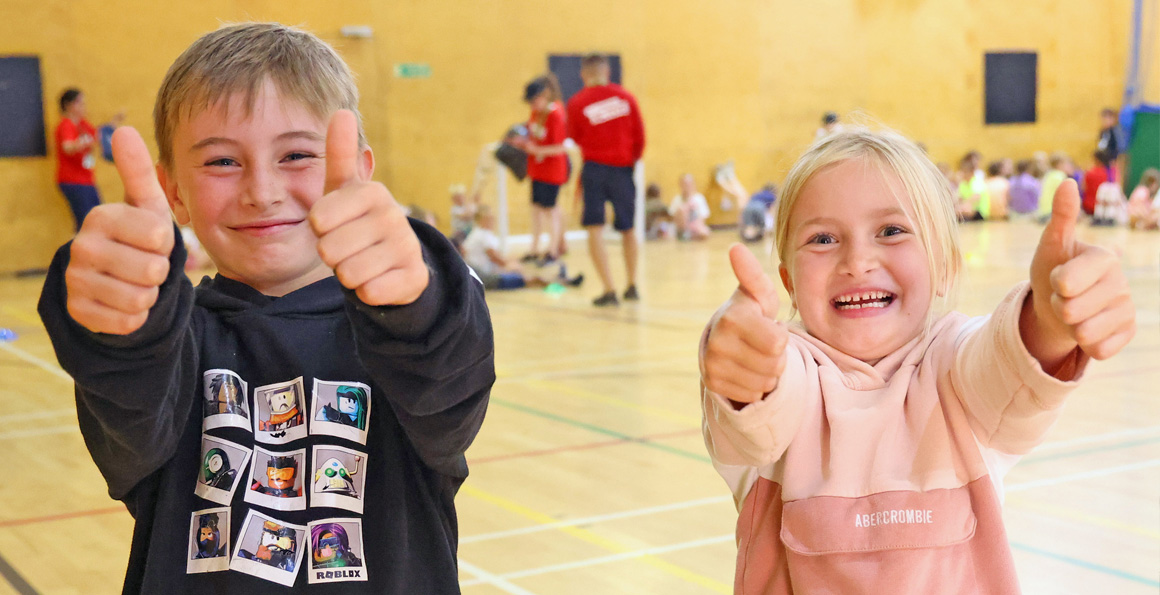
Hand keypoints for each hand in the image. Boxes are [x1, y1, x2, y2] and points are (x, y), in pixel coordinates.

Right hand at [65, 127, 174, 333]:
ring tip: (136, 282)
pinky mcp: (78, 311)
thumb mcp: (146, 206)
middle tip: (145, 265)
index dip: (166, 245)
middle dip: (159, 273)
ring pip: (140, 300)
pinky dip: (136, 318)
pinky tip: (124, 302)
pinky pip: (127, 322)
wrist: (116, 279)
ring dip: (149, 295)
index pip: (159, 237)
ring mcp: (75, 280)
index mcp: (102, 217)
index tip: (152, 241)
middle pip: (152, 271)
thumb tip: (123, 129)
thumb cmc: (139, 238)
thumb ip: (138, 171)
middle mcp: (81, 246)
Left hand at [309, 110, 427, 305]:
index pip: (318, 219)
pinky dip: (367, 293)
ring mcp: (406, 247)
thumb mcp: (345, 189)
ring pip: (348, 274)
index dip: (320, 229)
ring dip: (349, 275)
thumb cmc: (357, 222)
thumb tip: (343, 110)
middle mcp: (393, 215)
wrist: (395, 263)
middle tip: (350, 248)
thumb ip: (340, 153)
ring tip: (364, 263)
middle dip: (333, 256)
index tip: (337, 224)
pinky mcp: (414, 278)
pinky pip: (369, 293)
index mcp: (372, 192)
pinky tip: (379, 280)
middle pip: (330, 250)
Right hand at [702, 244, 787, 405]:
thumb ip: (753, 274)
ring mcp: (712, 364)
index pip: (777, 343)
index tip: (768, 326)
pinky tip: (746, 370)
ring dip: (767, 373)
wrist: (722, 338)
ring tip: (756, 357)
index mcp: (733, 317)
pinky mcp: (712, 382)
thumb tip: (735, 247)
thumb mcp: (759, 295)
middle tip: (763, 345)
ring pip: (764, 383)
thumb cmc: (751, 313)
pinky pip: (752, 395)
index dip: (781, 337)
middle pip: (774, 365)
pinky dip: (755, 386)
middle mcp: (717, 341)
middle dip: (776, 358)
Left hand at [1027, 180, 1134, 367]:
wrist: (1059, 305)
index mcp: (1104, 258)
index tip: (1058, 277)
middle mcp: (1122, 282)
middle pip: (1072, 311)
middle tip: (1064, 298)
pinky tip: (1089, 329)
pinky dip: (1085, 344)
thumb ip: (1060, 218)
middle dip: (1059, 308)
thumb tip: (1067, 182)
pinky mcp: (1128, 332)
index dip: (1054, 284)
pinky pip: (1098, 350)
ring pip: (1084, 333)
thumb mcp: (1050, 247)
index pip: (1066, 283)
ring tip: (1074, 313)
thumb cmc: (1052, 272)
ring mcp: (1127, 308)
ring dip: (1070, 327)